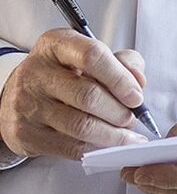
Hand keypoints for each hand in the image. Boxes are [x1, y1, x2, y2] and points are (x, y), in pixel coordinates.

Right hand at [0, 30, 147, 160]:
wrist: (21, 96)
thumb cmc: (65, 75)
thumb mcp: (91, 59)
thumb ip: (122, 62)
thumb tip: (138, 81)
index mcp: (55, 45)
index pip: (92, 56)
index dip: (120, 79)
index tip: (136, 96)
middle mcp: (36, 72)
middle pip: (89, 96)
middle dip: (119, 112)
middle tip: (131, 119)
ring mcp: (27, 104)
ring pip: (82, 126)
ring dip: (113, 135)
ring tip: (126, 134)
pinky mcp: (26, 133)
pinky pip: (71, 147)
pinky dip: (98, 148)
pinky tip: (109, 145)